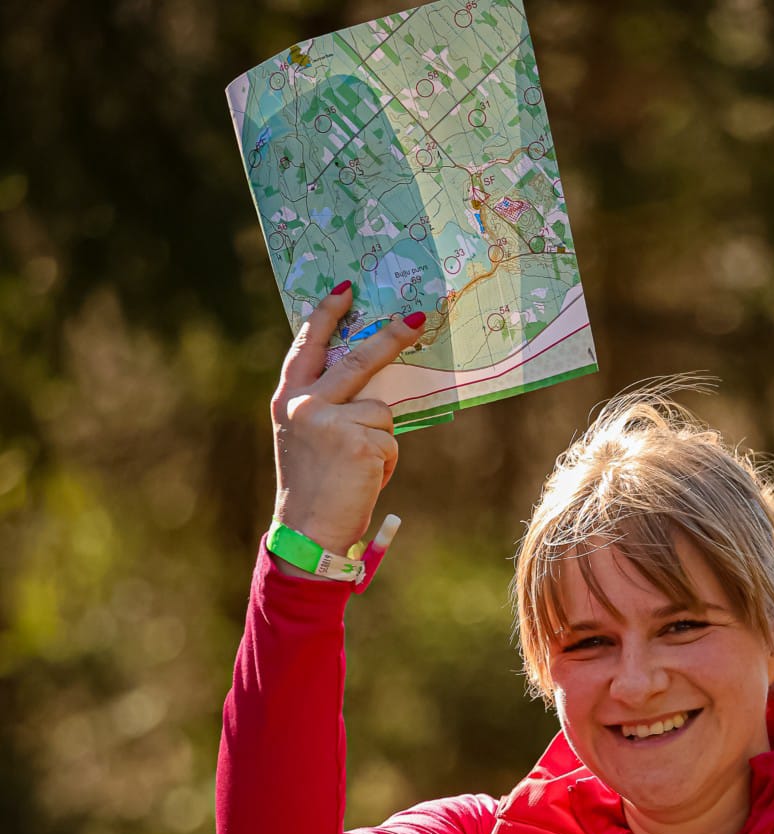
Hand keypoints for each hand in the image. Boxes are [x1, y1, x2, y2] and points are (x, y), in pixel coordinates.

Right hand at [270, 284, 424, 556]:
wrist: (308, 533)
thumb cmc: (313, 488)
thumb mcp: (309, 437)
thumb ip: (327, 405)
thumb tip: (371, 379)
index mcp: (288, 399)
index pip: (308, 345)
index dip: (326, 315)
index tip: (346, 290)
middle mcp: (305, 404)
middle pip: (358, 359)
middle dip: (390, 338)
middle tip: (416, 320)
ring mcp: (331, 420)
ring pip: (382, 410)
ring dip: (381, 441)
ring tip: (358, 468)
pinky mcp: (358, 441)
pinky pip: (390, 440)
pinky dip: (386, 462)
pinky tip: (364, 479)